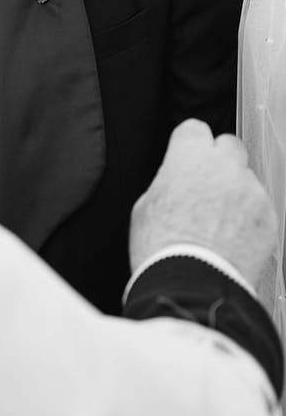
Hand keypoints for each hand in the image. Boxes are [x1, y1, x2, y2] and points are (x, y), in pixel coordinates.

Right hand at [129, 119, 276, 288]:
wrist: (192, 285)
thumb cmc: (163, 249)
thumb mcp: (145, 207)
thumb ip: (167, 182)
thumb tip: (174, 181)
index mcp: (189, 158)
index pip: (194, 129)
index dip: (187, 145)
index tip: (185, 157)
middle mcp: (225, 168)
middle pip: (228, 145)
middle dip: (218, 160)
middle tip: (206, 184)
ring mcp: (251, 192)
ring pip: (246, 178)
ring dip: (235, 191)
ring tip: (217, 221)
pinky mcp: (269, 218)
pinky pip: (260, 207)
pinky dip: (249, 217)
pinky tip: (231, 237)